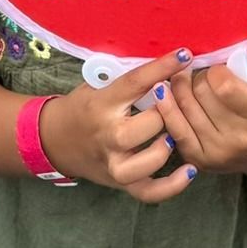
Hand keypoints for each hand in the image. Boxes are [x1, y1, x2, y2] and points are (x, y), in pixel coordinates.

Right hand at [37, 48, 196, 202]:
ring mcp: (113, 162)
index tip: (185, 55)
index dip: (162, 68)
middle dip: (165, 113)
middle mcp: (107, 135)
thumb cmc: (85, 107)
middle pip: (146, 126)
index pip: (135, 82)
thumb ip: (130, 79)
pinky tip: (190, 171)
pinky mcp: (120, 182)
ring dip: (166, 147)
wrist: (56, 140)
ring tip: (172, 136)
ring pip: (148, 162)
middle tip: (172, 106)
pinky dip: (172, 186)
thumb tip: (172, 62)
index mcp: (102, 103)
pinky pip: (149, 192)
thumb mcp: (98, 86)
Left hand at [155, 58, 246, 175]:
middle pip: (200, 93)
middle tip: (202, 77)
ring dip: (180, 88)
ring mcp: (219, 152)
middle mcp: (241, 137)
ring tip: (184, 80)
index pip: (223, 83)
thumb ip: (238, 63)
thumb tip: (204, 55)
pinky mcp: (200, 160)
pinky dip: (166, 107)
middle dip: (197, 78)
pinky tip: (162, 93)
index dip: (215, 70)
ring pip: (184, 107)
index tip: (217, 69)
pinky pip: (174, 128)